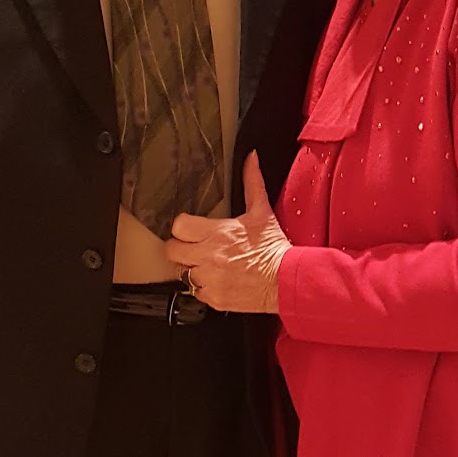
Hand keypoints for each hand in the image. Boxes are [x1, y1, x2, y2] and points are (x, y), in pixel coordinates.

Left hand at [167, 151, 289, 313]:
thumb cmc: (273, 249)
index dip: (182, 227)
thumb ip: (252, 183)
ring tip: (206, 265)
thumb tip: (251, 159)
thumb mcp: (262, 212)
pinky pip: (195, 292)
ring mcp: (209, 278)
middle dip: (180, 248)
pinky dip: (203, 288)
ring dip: (191, 269)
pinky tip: (216, 280)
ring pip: (182, 273)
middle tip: (192, 248)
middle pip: (172, 250)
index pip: (178, 226)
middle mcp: (208, 256)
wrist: (285, 281)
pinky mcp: (213, 297)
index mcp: (217, 233)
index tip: (189, 230)